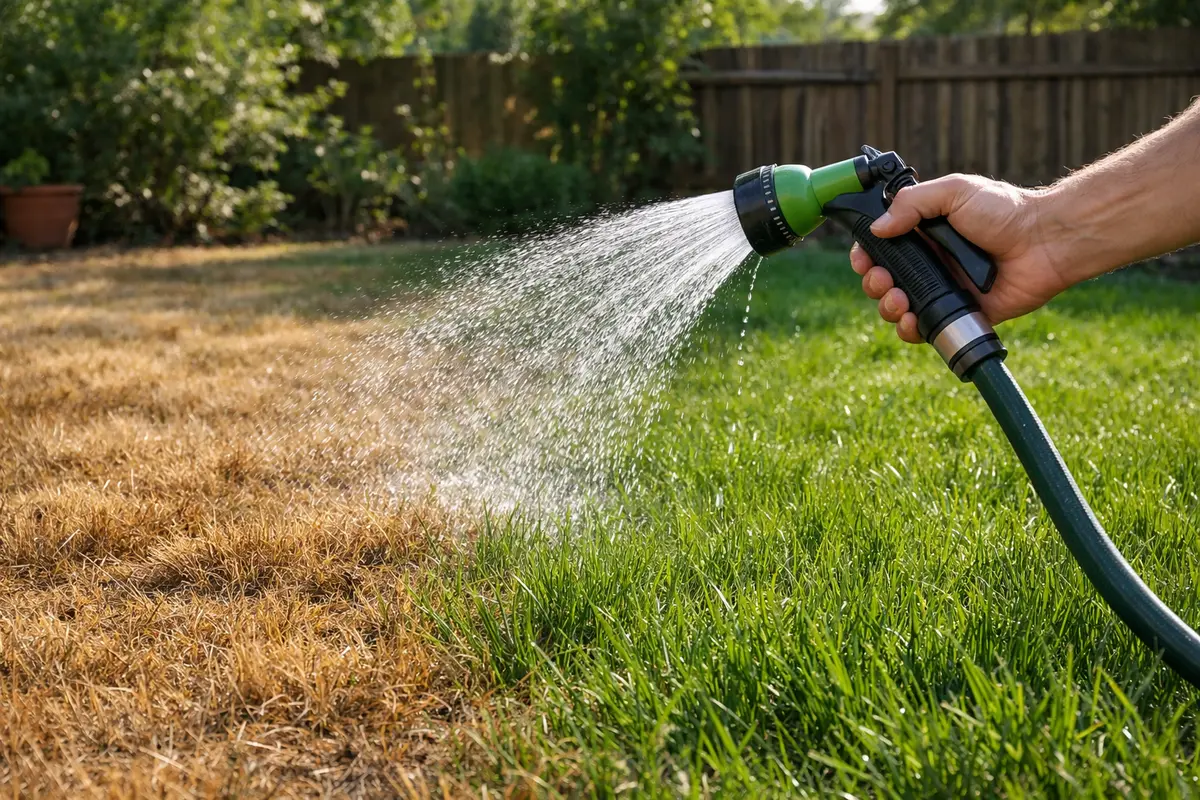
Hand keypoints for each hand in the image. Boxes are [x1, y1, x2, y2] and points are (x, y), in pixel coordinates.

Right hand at [848, 174, 1071, 342]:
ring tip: (897, 300)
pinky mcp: (957, 313)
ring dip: (887, 307)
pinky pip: (925, 328)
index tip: (863, 258)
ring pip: (897, 307)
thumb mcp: (954, 192)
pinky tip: (911, 321)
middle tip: (882, 280)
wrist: (1044, 242)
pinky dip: (909, 330)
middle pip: (883, 280)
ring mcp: (942, 289)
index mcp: (923, 232)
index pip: (881, 247)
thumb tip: (877, 229)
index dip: (866, 255)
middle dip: (873, 283)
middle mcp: (929, 262)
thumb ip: (912, 204)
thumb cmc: (1005, 211)